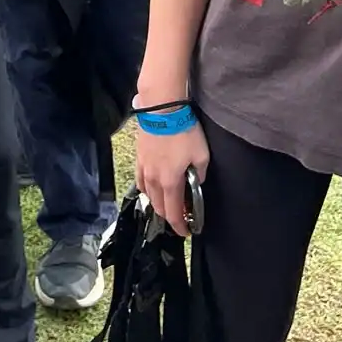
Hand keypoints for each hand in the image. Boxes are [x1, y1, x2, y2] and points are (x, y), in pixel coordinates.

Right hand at [134, 122, 208, 239]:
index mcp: (170, 183)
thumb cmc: (183, 132)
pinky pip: (141, 182)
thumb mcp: (202, 156)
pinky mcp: (139, 158)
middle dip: (170, 216)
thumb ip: (199, 174)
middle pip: (159, 207)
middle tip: (181, 217)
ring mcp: (144, 169)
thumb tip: (195, 181)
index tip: (186, 232)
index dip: (179, 226)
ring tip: (168, 203)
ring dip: (159, 204)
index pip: (173, 213)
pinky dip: (147, 190)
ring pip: (148, 196)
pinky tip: (152, 188)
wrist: (161, 109)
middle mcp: (154, 180)